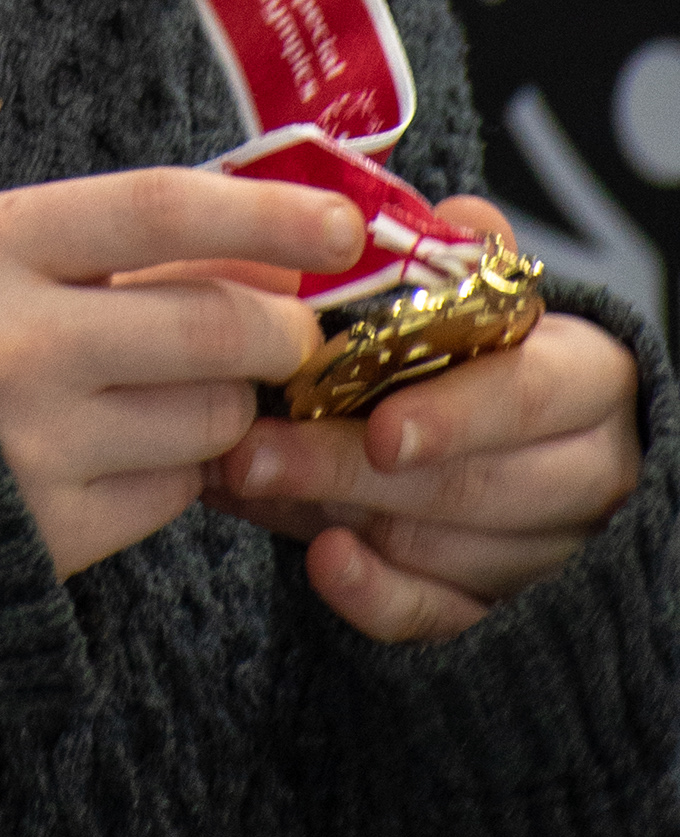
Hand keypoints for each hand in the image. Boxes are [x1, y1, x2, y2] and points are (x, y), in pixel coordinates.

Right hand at [0, 168, 364, 579]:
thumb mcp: (4, 253)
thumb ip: (125, 245)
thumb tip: (281, 246)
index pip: (160, 209)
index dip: (268, 212)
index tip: (344, 224)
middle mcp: (11, 340)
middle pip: (216, 327)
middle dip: (282, 329)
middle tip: (289, 330)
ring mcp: (33, 443)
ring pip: (214, 416)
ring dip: (229, 403)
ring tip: (177, 389)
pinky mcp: (53, 530)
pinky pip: (177, 490)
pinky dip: (181, 466)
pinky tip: (129, 445)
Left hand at [203, 197, 643, 642]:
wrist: (526, 436)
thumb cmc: (487, 346)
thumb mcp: (488, 292)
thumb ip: (466, 262)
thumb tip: (456, 220)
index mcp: (588, 376)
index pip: (533, 397)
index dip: (458, 414)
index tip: (381, 430)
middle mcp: (586, 471)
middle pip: (473, 485)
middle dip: (351, 470)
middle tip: (252, 451)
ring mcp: (549, 550)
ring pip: (446, 551)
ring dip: (339, 517)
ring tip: (248, 478)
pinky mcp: (502, 609)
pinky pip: (441, 616)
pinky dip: (376, 596)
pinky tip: (320, 561)